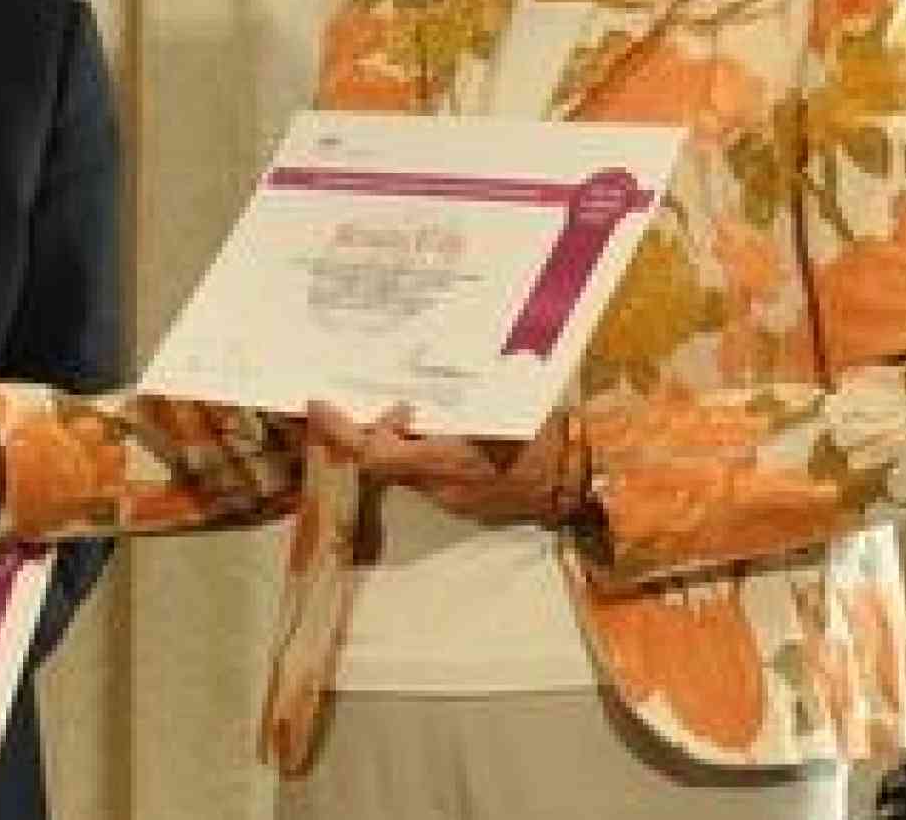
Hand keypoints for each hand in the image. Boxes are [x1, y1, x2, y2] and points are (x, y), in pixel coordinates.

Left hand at [305, 401, 583, 526]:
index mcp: (450, 461)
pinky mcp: (466, 505)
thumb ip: (453, 404)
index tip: (321, 405)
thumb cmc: (548, 434)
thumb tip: (408, 399)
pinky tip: (431, 430)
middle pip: (383, 464)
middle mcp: (444, 488)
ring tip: (405, 408)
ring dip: (396, 442)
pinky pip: (426, 478)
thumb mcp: (501, 405)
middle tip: (366, 401)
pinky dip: (419, 454)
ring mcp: (455, 500)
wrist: (584, 481)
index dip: (344, 432)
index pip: (377, 453)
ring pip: (404, 471)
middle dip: (367, 431)